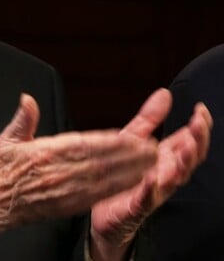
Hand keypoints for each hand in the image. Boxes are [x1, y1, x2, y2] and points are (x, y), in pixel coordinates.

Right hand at [0, 94, 157, 244]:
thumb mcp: (5, 139)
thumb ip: (23, 118)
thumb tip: (28, 99)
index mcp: (42, 154)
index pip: (82, 146)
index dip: (108, 142)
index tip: (128, 136)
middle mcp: (56, 174)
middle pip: (99, 164)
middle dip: (128, 156)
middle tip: (152, 148)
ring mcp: (62, 192)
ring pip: (101, 181)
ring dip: (128, 173)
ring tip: (149, 164)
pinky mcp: (65, 206)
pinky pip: (94, 197)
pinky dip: (115, 190)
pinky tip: (130, 185)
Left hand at [89, 89, 212, 260]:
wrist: (106, 213)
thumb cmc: (123, 175)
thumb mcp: (133, 140)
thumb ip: (149, 118)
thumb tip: (164, 93)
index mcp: (165, 158)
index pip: (190, 141)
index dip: (199, 127)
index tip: (200, 110)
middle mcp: (165, 174)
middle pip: (189, 159)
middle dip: (197, 142)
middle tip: (197, 126)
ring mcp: (154, 191)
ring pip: (175, 179)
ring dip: (182, 163)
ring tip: (185, 147)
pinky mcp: (137, 206)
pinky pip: (147, 199)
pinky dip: (150, 190)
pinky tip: (152, 179)